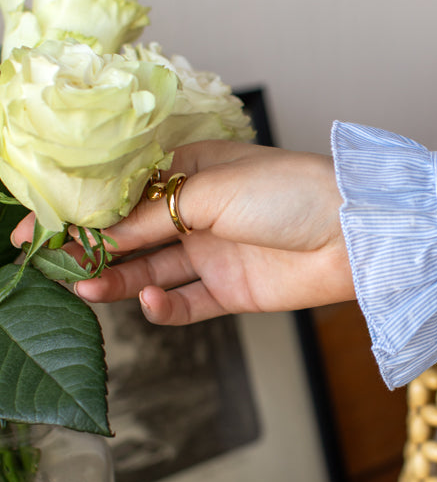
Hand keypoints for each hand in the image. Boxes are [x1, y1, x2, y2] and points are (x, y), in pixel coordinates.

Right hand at [12, 140, 354, 324]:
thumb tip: (98, 231)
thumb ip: (151, 216)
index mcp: (191, 173)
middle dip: (89, 248)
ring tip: (86, 287)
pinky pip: (185, 304)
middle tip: (50, 264)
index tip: (36, 225)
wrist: (355, 235)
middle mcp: (198, 213)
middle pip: (130, 234)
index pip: (123, 193)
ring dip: (118, 280)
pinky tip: (149, 302)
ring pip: (150, 271)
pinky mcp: (231, 292)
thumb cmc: (290, 191)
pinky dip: (163, 308)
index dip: (81, 209)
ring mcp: (213, 254)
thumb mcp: (210, 192)